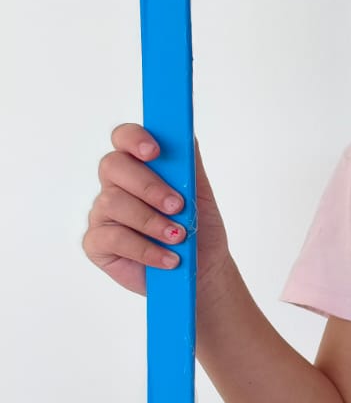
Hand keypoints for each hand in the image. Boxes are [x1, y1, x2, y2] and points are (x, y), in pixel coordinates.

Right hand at [83, 125, 230, 294]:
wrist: (201, 268)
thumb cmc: (198, 227)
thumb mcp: (200, 193)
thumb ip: (188, 163)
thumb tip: (184, 133)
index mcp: (139, 166)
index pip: (123, 138)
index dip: (134, 138)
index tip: (154, 151)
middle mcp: (116, 186)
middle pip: (113, 166)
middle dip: (148, 186)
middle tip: (177, 205)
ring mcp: (103, 213)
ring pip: (113, 202)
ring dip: (151, 221)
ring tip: (177, 237)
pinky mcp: (97, 243)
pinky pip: (113, 238)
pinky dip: (146, 249)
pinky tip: (168, 259)